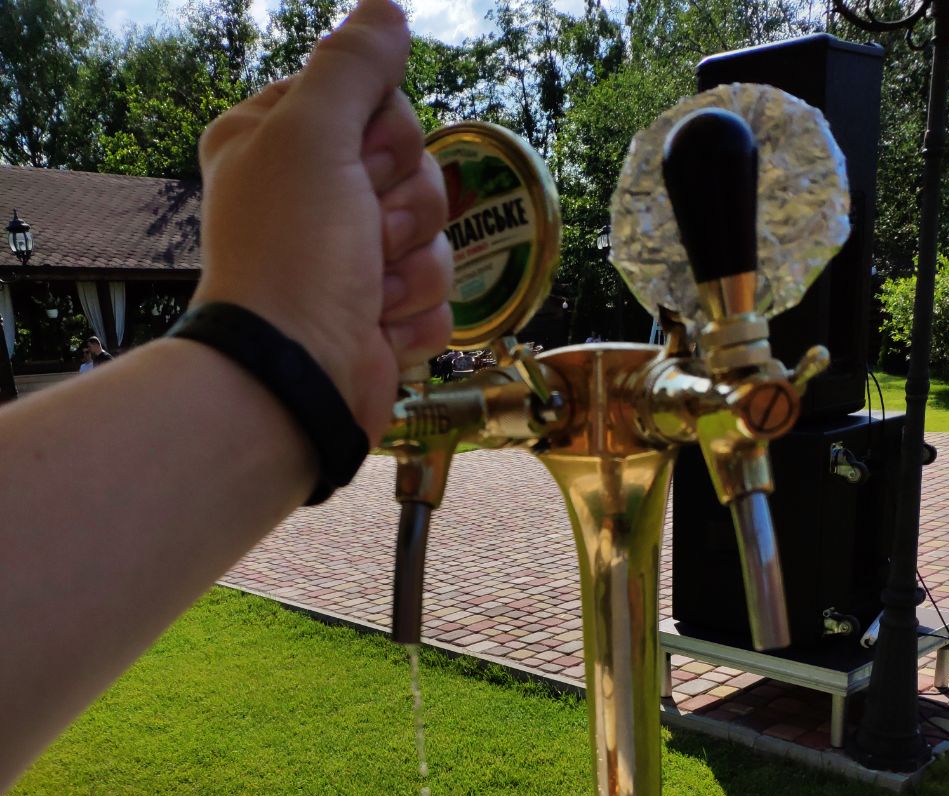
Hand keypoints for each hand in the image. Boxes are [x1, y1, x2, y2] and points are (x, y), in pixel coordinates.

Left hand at [191, 0, 451, 443]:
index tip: (357, 165)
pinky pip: (440, 297)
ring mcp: (351, 263)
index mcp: (279, 143)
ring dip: (412, 266)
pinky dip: (414, 316)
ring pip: (435, 235)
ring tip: (367, 290)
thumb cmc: (292, 254)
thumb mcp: (314, 132)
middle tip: (364, 232)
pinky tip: (375, 328)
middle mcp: (313, 198)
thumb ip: (354, 63)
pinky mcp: (382, 318)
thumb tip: (387, 11)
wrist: (296, 378)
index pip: (375, 100)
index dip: (384, 134)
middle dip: (403, 206)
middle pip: (415, 167)